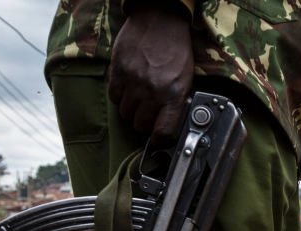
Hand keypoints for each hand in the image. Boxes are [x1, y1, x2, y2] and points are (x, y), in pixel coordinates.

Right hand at [108, 2, 193, 141]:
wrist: (159, 21)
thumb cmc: (176, 50)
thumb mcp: (186, 79)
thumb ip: (176, 102)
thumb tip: (167, 124)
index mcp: (173, 95)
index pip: (162, 132)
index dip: (159, 140)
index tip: (158, 139)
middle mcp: (152, 91)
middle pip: (139, 125)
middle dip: (144, 124)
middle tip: (147, 117)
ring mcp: (133, 81)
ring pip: (125, 113)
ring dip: (131, 111)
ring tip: (138, 102)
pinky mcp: (117, 71)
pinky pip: (113, 96)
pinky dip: (119, 97)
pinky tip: (128, 90)